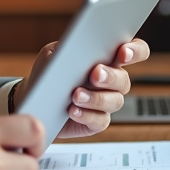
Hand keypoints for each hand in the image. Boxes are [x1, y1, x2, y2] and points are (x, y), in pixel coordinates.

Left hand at [12, 38, 150, 137]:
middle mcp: (112, 80)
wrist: (34, 100)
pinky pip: (101, 120)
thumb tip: (80, 48)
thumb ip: (68, 47)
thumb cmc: (48, 73)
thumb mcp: (53, 53)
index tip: (123, 52)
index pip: (134, 51)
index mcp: (107, 58)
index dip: (135, 51)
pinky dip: (87, 115)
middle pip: (124, 79)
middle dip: (111, 77)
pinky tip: (73, 110)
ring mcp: (106, 102)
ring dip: (96, 98)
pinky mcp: (97, 121)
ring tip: (76, 95)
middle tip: (95, 74)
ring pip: (115, 101)